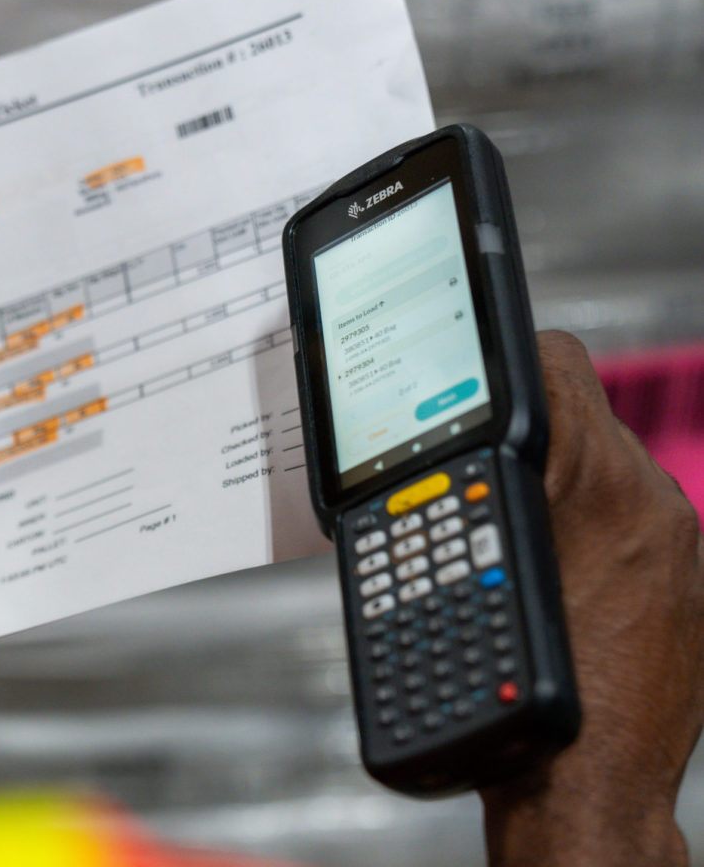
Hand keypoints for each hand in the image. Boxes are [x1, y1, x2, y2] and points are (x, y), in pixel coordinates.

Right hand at [481, 332, 703, 866]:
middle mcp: (648, 500)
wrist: (589, 784)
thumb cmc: (522, 692)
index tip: (483, 359)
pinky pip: (637, 510)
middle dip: (533, 422)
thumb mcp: (470, 563)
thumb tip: (457, 436)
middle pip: (583, 409)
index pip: (555, 363)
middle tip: (488, 452)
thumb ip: (469, 486)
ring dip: (567, 472)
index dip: (511, 352)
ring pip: (611, 460)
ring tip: (523, 518)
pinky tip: (564, 561)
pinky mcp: (690, 572)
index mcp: (590, 484)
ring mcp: (677, 538)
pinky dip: (598, 516)